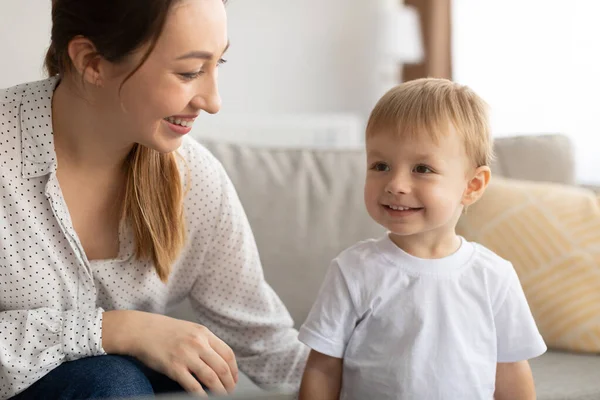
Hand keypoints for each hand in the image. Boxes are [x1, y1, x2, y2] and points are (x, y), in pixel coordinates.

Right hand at [102, 310, 237, 395]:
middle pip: (222, 367)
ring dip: (219, 390)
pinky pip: (193, 386)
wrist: (141, 329)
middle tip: (230, 391)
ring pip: (211, 378)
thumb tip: (218, 359)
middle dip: (229, 383)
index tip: (234, 379)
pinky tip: (204, 398)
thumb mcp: (190, 330)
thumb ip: (205, 342)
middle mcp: (198, 343)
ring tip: (222, 396)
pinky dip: (202, 395)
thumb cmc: (165, 331)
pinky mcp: (174, 368)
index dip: (234, 370)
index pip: (228, 354)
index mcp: (204, 333)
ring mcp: (186, 356)